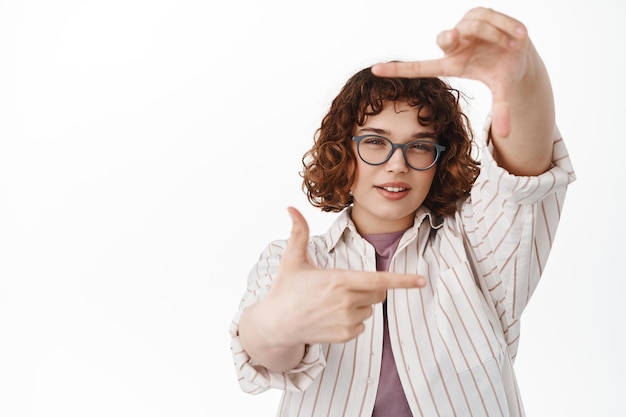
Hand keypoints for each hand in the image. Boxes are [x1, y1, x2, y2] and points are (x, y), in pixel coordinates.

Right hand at [263, 207, 425, 345]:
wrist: (275, 325)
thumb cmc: (285, 290)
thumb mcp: (292, 260)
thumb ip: (298, 233)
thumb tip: (291, 208)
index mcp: (339, 280)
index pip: (379, 280)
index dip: (403, 280)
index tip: (421, 281)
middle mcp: (346, 302)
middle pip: (378, 292)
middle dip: (369, 287)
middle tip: (343, 286)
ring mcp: (346, 321)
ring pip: (369, 308)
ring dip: (358, 304)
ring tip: (330, 303)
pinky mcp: (345, 336)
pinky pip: (362, 325)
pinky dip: (352, 320)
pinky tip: (330, 317)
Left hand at [372, 7, 534, 138]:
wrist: (521, 52)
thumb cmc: (502, 72)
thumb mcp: (502, 90)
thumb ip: (502, 109)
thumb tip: (507, 134)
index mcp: (453, 64)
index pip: (420, 67)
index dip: (398, 70)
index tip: (374, 71)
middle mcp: (455, 44)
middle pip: (445, 39)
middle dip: (449, 38)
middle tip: (455, 38)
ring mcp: (465, 27)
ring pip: (474, 26)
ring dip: (497, 36)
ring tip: (513, 44)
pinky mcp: (479, 13)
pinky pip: (489, 16)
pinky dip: (506, 27)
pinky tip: (519, 36)